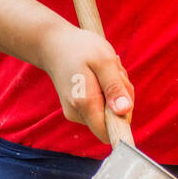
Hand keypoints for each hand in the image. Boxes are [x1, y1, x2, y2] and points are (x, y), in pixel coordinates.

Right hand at [39, 22, 133, 144]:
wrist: (53, 45)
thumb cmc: (80, 48)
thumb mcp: (104, 60)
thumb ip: (114, 87)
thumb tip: (124, 111)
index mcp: (85, 103)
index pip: (109, 132)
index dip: (123, 119)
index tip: (123, 94)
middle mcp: (77, 113)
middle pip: (112, 121)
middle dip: (122, 98)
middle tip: (116, 73)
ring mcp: (75, 112)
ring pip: (108, 113)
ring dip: (115, 92)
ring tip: (106, 71)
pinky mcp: (77, 109)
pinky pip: (101, 107)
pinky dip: (107, 92)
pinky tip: (100, 75)